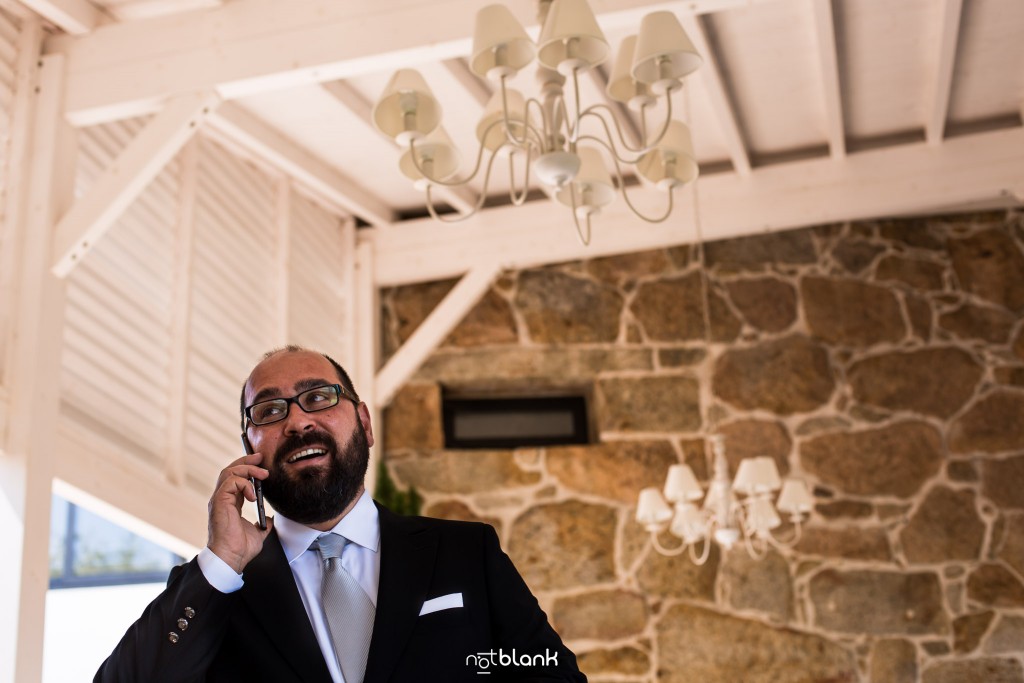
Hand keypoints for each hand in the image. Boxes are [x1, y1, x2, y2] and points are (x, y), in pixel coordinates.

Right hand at [207, 451, 272, 572]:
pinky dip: (244, 483)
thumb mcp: (258, 532)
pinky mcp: (219, 502)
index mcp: (230, 504)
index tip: (261, 463)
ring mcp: (219, 500)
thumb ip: (263, 522)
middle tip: (260, 457)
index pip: (236, 479)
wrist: (231, 559)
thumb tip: (270, 518)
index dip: (247, 468)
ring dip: (247, 469)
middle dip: (246, 461)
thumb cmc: (241, 549)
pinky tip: (253, 494)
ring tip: (262, 474)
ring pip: (229, 472)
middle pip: (230, 470)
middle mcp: (222, 499)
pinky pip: (230, 483)